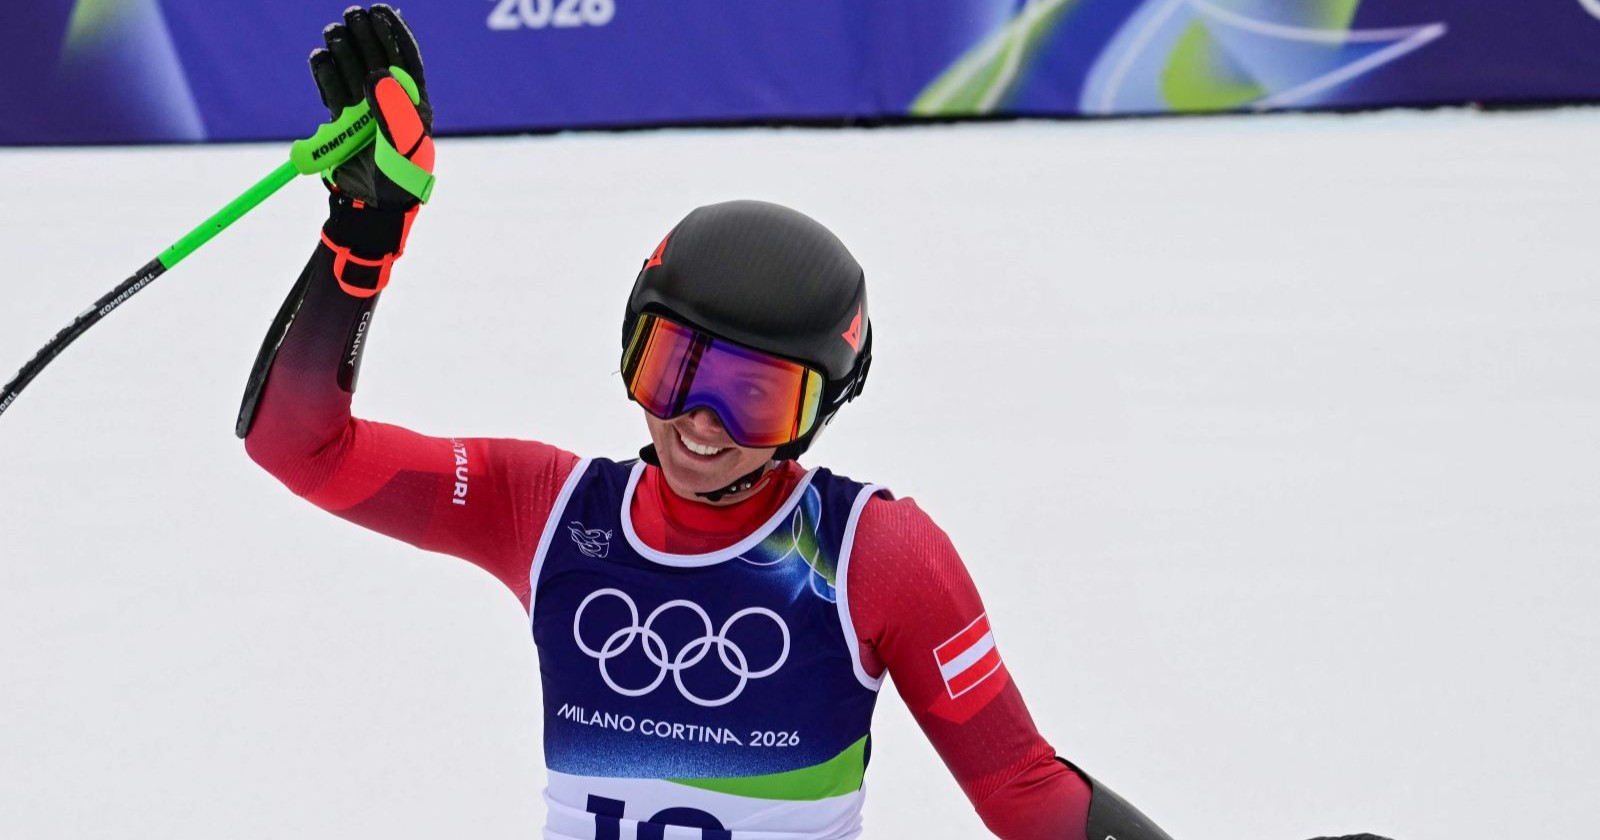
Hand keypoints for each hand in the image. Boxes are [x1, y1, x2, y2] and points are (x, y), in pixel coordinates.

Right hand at [309, 5, 433, 209]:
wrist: (373, 207)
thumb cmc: (399, 177)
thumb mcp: (402, 144)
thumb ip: (393, 110)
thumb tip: (378, 74)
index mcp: (415, 104)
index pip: (406, 61)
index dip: (394, 34)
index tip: (380, 11)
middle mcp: (390, 104)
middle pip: (377, 60)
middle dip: (365, 37)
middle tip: (351, 15)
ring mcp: (365, 111)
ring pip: (352, 72)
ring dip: (343, 51)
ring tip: (333, 32)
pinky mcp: (343, 123)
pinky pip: (332, 92)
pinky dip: (325, 75)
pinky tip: (319, 56)